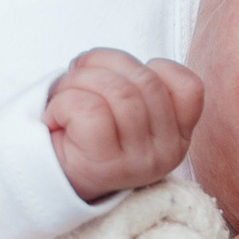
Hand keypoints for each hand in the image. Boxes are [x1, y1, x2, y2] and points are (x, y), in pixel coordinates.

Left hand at [44, 48, 205, 201]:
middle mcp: (168, 152)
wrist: (51, 177)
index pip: (187, 85)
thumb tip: (100, 61)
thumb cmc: (88, 132)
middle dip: (101, 65)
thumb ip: (134, 83)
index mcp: (179, 134)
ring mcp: (139, 163)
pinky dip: (64, 101)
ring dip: (78, 81)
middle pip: (145, 79)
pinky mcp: (105, 167)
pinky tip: (57, 117)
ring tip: (65, 98)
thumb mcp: (125, 107)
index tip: (118, 78)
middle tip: (77, 80)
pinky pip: (89, 108)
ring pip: (118, 91)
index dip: (149, 65)